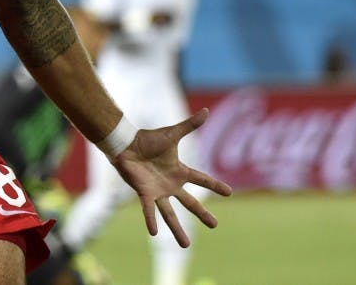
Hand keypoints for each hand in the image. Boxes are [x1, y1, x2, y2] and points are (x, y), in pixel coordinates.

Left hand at [111, 108, 231, 247]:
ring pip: (170, 213)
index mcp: (179, 171)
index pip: (201, 180)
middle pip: (190, 202)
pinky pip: (149, 209)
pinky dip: (151, 220)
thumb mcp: (173, 133)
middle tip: (215, 225)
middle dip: (202, 214)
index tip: (229, 192)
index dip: (215, 185)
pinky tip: (154, 233)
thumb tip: (206, 110)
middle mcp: (170, 184)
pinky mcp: (144, 193)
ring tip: (186, 245)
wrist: (126, 143)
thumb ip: (190, 125)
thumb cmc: (148, 139)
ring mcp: (157, 191)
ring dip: (177, 229)